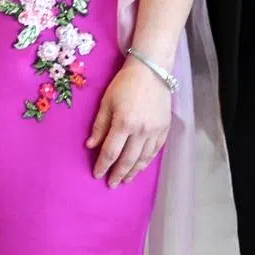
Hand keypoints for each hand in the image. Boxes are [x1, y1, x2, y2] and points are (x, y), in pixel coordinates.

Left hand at [86, 58, 171, 187]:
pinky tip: (141, 166)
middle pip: (127, 160)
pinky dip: (147, 161)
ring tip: (126, 180)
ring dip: (133, 172)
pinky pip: (155, 151)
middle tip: (111, 184)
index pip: (111, 152)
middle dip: (118, 174)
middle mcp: (140, 130)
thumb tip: (90, 146)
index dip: (103, 165)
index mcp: (123, 123)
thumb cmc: (125, 83)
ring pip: (143, 159)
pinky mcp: (164, 128)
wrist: (151, 70)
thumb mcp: (107, 101)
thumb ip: (99, 125)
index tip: (97, 174)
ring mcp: (154, 131)